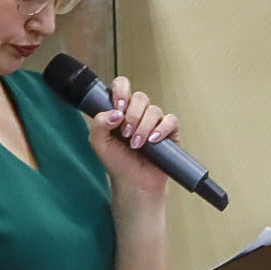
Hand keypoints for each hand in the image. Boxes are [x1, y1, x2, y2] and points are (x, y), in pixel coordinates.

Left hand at [88, 76, 181, 201]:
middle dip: (132, 115)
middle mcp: (138, 113)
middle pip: (140, 97)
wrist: (134, 183)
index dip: (121, 91)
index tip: (119, 107)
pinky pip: (171, 120)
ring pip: (154, 110)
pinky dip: (162, 129)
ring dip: (144, 127)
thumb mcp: (99, 143)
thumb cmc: (118, 164)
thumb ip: (99, 124)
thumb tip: (115, 112)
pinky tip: (153, 141)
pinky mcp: (169, 132)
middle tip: (126, 133)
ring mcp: (154, 122)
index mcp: (120, 111)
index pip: (122, 86)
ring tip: (136, 144)